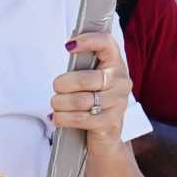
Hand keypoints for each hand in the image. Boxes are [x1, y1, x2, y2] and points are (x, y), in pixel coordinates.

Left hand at [50, 31, 131, 149]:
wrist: (106, 136)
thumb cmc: (94, 102)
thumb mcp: (90, 79)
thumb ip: (83, 62)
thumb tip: (71, 43)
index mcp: (115, 64)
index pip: (107, 44)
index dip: (89, 41)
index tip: (69, 46)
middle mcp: (120, 82)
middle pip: (87, 78)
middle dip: (64, 84)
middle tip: (56, 87)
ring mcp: (118, 103)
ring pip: (81, 100)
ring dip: (61, 103)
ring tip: (55, 104)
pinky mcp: (110, 123)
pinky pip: (82, 119)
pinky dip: (64, 118)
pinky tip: (58, 117)